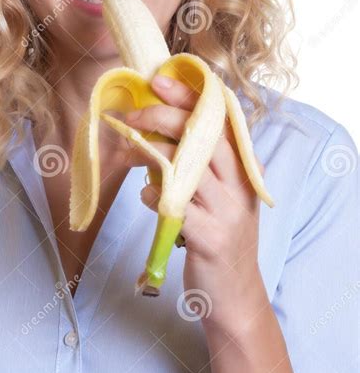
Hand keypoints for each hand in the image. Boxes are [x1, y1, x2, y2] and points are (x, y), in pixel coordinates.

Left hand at [123, 74, 265, 328]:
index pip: (219, 118)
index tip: (158, 78)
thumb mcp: (217, 194)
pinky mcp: (210, 238)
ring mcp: (227, 212)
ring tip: (130, 149)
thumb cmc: (218, 234)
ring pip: (188, 166)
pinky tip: (145, 195)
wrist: (234, 294)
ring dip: (152, 153)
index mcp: (243, 167)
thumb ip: (197, 163)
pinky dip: (153, 195)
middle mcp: (240, 185)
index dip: (189, 95)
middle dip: (163, 117)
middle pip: (204, 135)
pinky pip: (176, 206)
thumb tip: (154, 128)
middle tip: (131, 115)